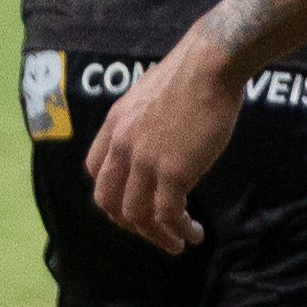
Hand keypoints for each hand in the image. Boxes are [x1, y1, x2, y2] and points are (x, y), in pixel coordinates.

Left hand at [89, 39, 242, 254]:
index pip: (96, 171)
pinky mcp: (173, 172)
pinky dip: (178, 230)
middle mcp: (122, 146)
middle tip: (152, 232)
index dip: (112, 193)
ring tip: (178, 243)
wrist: (210, 64)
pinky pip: (167, 214)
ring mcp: (145, 161)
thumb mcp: (150, 93)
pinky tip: (193, 233)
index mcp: (114, 125)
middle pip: (109, 201)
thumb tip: (160, 131)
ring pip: (137, 215)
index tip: (134, 201)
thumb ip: (146, 118)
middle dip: (129, 223)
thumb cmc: (192, 71)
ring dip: (156, 235)